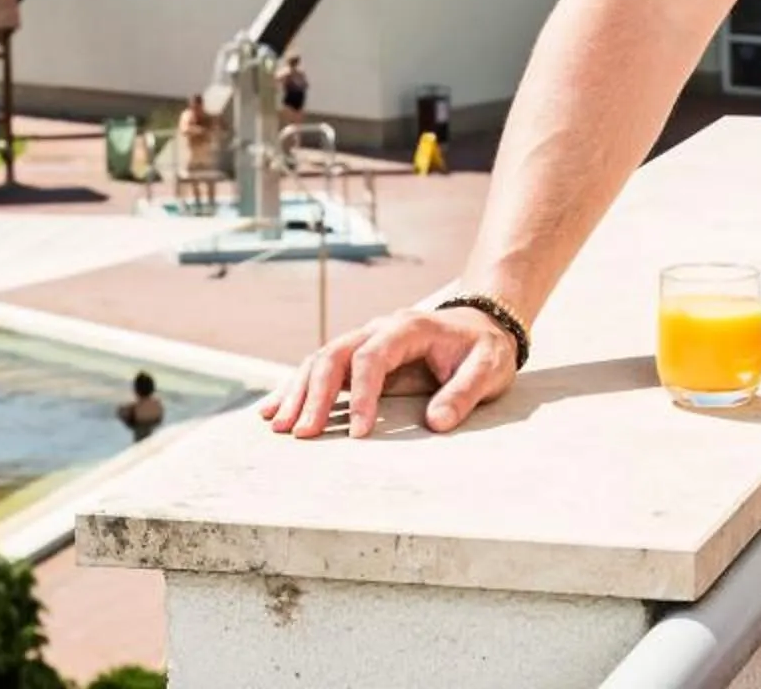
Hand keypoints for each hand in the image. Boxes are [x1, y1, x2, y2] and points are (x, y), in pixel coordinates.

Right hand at [259, 303, 520, 438]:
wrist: (481, 327)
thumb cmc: (483, 350)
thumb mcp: (488, 369)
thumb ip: (463, 393)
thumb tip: (436, 423)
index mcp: (407, 327)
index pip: (372, 356)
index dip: (361, 394)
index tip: (359, 432)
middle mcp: (378, 329)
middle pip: (334, 354)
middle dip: (315, 395)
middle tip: (302, 434)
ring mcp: (364, 340)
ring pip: (320, 360)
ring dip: (298, 392)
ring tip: (278, 426)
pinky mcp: (358, 357)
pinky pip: (321, 368)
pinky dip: (297, 388)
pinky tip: (273, 409)